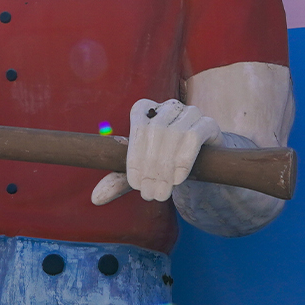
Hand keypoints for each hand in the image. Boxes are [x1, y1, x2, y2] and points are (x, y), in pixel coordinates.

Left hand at [91, 98, 222, 204]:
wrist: (201, 164)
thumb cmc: (163, 164)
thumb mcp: (140, 172)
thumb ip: (119, 180)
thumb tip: (96, 198)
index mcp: (146, 110)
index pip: (137, 127)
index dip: (135, 156)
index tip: (135, 184)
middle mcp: (167, 107)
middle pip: (155, 131)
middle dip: (150, 166)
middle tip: (149, 194)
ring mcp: (190, 112)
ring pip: (174, 133)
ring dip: (165, 167)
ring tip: (162, 192)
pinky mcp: (208, 124)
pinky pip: (194, 136)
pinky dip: (184, 159)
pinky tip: (178, 179)